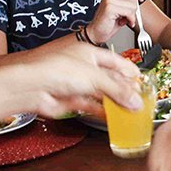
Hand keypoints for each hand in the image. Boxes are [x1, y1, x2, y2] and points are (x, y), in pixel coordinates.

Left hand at [23, 43, 141, 118]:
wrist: (30, 85)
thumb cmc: (54, 68)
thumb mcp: (94, 76)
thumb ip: (117, 90)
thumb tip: (135, 100)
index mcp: (89, 53)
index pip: (115, 61)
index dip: (128, 70)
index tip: (140, 80)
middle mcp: (82, 67)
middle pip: (109, 79)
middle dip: (123, 89)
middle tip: (138, 98)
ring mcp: (76, 84)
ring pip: (101, 94)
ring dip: (114, 102)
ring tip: (129, 110)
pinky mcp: (70, 101)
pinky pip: (91, 107)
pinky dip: (103, 112)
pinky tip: (113, 117)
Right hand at [86, 0, 145, 42]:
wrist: (96, 33)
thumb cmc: (108, 23)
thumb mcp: (120, 10)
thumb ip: (128, 1)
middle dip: (133, 9)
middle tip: (126, 16)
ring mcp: (109, 0)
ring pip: (132, 5)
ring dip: (131, 15)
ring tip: (123, 19)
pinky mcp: (110, 8)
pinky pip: (129, 12)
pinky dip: (129, 20)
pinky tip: (122, 22)